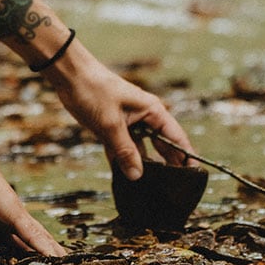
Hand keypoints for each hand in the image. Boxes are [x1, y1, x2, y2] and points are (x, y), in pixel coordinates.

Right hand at [0, 143, 65, 255]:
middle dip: (45, 259)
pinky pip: (34, 235)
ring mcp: (16, 215)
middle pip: (33, 244)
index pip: (15, 244)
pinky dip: (46, 248)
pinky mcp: (14, 212)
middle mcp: (11, 219)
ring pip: (39, 241)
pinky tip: (59, 259)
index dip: (25, 258)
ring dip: (52, 256)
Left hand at [44, 53, 194, 180]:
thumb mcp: (111, 124)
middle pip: (161, 145)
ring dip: (143, 166)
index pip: (176, 137)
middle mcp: (144, 118)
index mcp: (152, 111)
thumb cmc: (95, 91)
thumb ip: (125, 151)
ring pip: (141, 149)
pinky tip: (125, 179)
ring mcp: (128, 124)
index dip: (186, 155)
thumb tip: (137, 176)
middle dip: (167, 165)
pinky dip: (123, 162)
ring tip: (150, 189)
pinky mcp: (111, 128)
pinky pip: (122, 149)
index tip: (194, 175)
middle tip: (173, 190)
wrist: (70, 75)